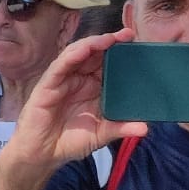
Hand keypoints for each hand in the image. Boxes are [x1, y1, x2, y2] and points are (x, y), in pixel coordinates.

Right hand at [8, 28, 146, 167]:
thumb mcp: (101, 134)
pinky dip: (73, 56)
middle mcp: (78, 80)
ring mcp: (63, 80)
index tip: (137, 44)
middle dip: (110, 42)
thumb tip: (146, 127)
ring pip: (77, 54)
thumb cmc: (70, 141)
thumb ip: (121, 128)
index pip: (107, 64)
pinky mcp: (48, 84)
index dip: (120, 53)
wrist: (43, 155)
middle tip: (128, 34)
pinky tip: (85, 49)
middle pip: (94, 54)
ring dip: (93, 44)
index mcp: (92, 88)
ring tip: (110, 38)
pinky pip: (60, 66)